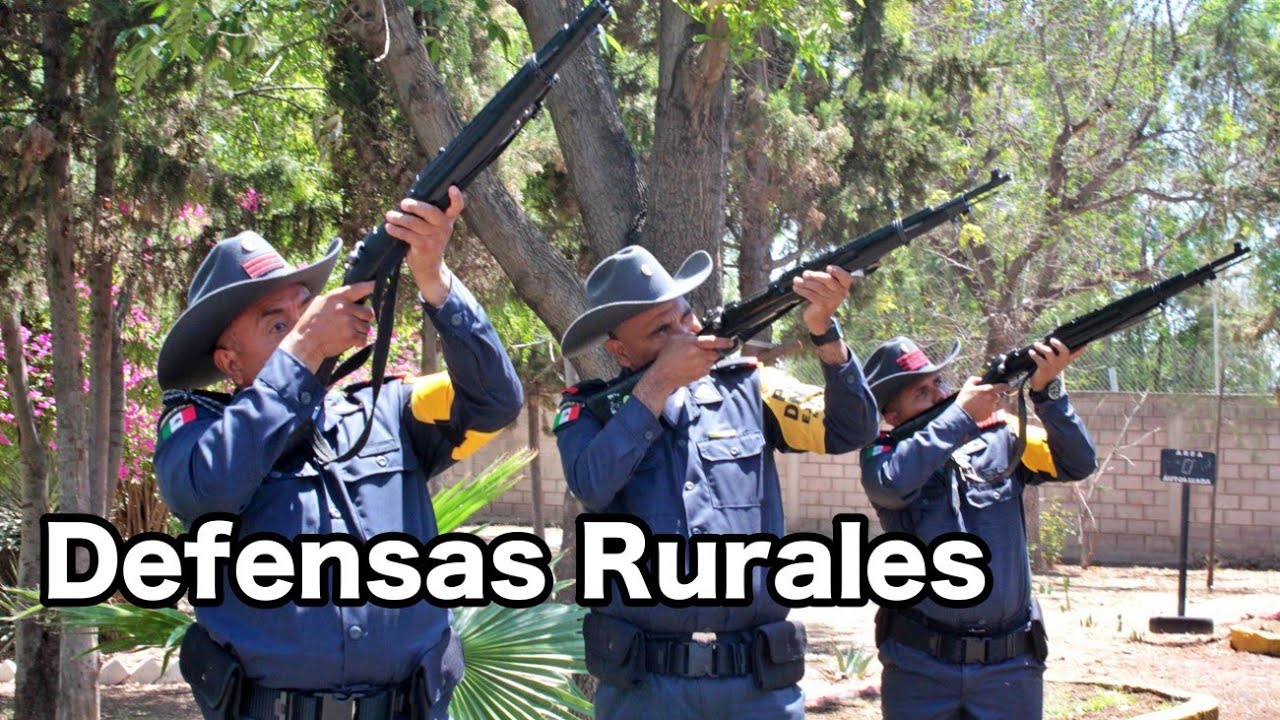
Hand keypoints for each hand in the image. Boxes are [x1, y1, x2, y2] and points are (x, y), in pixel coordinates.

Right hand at [279, 282, 375, 372]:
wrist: (305, 343)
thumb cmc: (310, 324)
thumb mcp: (319, 303)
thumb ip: (335, 299)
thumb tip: (349, 296)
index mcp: (336, 297)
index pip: (359, 288)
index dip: (371, 287)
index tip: (379, 285)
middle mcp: (344, 308)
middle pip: (369, 312)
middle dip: (364, 319)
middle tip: (353, 322)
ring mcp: (348, 322)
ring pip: (367, 327)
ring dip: (360, 331)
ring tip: (345, 332)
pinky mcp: (351, 336)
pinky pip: (363, 338)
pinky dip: (358, 341)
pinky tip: (347, 340)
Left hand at [385, 185, 463, 306]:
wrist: (429, 266)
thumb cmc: (427, 240)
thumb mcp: (432, 227)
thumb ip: (425, 215)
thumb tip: (405, 201)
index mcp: (447, 220)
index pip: (456, 207)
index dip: (456, 198)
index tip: (452, 187)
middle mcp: (444, 228)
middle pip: (430, 212)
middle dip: (415, 206)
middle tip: (403, 204)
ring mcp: (435, 238)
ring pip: (414, 223)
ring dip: (399, 218)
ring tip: (389, 215)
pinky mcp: (425, 247)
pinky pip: (408, 235)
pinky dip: (397, 230)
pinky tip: (389, 228)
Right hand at [632, 334, 733, 415]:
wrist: (663, 376)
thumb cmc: (666, 356)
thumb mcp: (675, 339)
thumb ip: (689, 336)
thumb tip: (699, 334)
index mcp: (692, 344)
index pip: (712, 341)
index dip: (723, 342)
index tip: (731, 342)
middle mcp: (698, 355)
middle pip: (715, 352)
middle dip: (712, 351)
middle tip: (702, 351)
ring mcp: (700, 366)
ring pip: (712, 361)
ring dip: (707, 359)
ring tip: (693, 359)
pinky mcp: (700, 375)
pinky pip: (707, 369)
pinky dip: (703, 367)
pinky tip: (692, 366)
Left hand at [794, 265, 855, 335]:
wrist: (819, 319)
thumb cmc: (822, 299)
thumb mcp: (827, 289)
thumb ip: (823, 279)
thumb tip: (808, 272)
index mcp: (844, 286)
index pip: (846, 277)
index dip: (838, 271)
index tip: (828, 267)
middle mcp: (840, 293)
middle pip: (828, 280)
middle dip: (815, 275)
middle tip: (805, 274)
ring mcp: (832, 300)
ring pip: (817, 287)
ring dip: (805, 283)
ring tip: (796, 280)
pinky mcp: (823, 306)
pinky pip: (811, 295)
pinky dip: (802, 290)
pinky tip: (796, 288)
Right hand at [955, 376, 1006, 423]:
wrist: (962, 414)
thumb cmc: (964, 399)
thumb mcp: (967, 386)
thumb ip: (974, 379)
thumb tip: (979, 379)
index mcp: (989, 389)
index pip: (1004, 386)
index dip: (1005, 385)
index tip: (1003, 386)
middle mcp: (993, 398)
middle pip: (998, 395)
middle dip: (993, 395)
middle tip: (984, 396)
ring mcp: (992, 407)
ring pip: (995, 403)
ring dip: (990, 402)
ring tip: (980, 403)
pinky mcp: (990, 414)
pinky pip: (991, 410)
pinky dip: (987, 409)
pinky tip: (979, 409)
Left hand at [1028, 338, 1084, 391]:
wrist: (1042, 382)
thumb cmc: (1049, 367)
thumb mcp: (1056, 361)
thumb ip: (1056, 351)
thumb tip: (1049, 338)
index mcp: (1065, 360)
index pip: (1076, 354)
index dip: (1081, 349)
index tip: (1086, 344)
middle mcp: (1061, 362)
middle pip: (1065, 351)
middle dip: (1059, 344)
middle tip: (1052, 339)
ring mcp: (1053, 365)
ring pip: (1049, 352)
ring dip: (1041, 347)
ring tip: (1036, 344)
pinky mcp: (1044, 368)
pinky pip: (1039, 359)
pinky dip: (1034, 354)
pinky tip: (1031, 352)